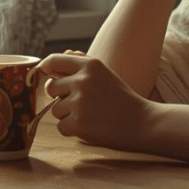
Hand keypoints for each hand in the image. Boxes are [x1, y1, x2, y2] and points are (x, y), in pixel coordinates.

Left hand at [32, 52, 154, 151]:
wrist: (143, 122)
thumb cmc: (122, 99)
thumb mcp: (104, 74)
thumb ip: (81, 64)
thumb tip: (56, 59)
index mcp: (90, 65)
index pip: (53, 61)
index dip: (45, 69)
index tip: (46, 75)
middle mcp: (82, 80)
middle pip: (51, 87)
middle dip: (61, 97)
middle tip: (81, 103)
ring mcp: (79, 102)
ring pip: (55, 110)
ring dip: (67, 115)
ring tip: (90, 116)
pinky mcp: (78, 123)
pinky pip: (61, 126)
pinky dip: (72, 130)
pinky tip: (89, 127)